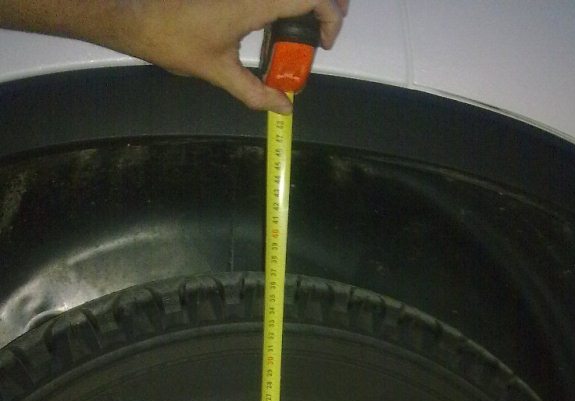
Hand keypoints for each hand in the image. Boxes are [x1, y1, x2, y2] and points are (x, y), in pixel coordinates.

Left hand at [125, 0, 349, 112]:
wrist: (136, 15)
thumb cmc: (173, 41)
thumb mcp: (219, 72)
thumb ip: (255, 91)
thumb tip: (284, 108)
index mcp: (254, 2)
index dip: (330, 15)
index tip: (326, 42)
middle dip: (326, 2)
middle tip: (327, 27)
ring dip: (303, 2)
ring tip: (307, 25)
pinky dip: (280, 3)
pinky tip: (276, 19)